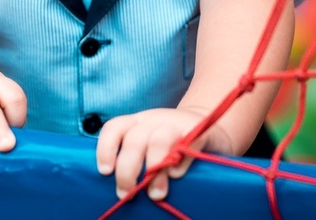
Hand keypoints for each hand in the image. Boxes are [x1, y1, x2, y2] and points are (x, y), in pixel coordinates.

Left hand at [95, 107, 235, 201]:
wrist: (210, 125)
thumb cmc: (172, 143)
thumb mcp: (149, 144)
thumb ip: (136, 160)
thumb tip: (120, 190)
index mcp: (138, 123)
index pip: (114, 128)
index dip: (105, 149)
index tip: (105, 172)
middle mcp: (154, 121)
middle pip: (134, 140)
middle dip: (127, 169)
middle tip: (126, 193)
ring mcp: (177, 124)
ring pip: (159, 141)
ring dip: (154, 170)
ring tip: (155, 195)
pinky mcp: (200, 131)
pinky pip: (189, 143)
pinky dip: (182, 161)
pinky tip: (177, 175)